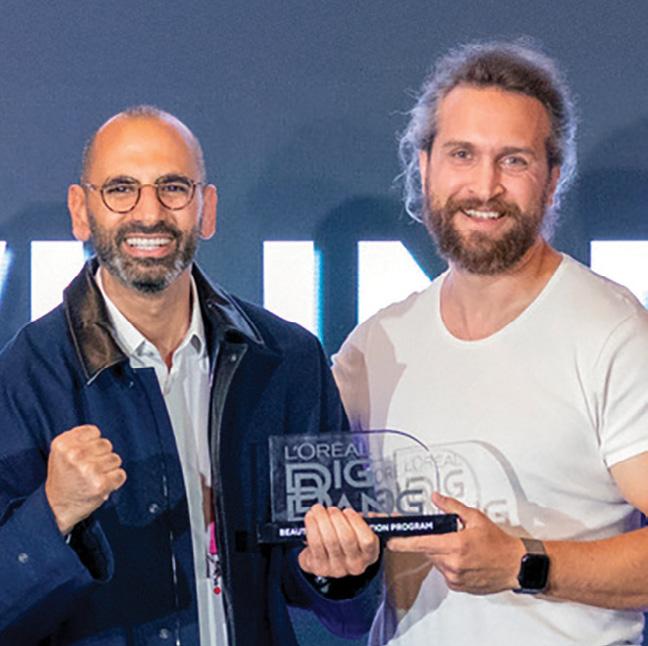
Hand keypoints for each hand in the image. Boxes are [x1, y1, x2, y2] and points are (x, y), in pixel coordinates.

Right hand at [45, 425, 126, 534]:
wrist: (55, 507)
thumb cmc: (63, 476)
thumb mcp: (61, 452)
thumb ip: (77, 438)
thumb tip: (97, 433)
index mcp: (63, 443)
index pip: (94, 432)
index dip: (91, 444)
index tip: (82, 456)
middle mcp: (74, 454)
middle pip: (106, 444)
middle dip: (101, 456)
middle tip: (88, 470)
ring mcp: (88, 469)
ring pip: (115, 459)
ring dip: (108, 469)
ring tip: (93, 478)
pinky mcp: (100, 484)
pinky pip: (121, 474)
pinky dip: (115, 481)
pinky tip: (101, 485)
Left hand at [298, 505, 379, 577]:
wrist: (326, 559)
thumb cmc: (345, 540)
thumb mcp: (361, 531)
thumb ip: (369, 522)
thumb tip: (380, 513)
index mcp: (370, 554)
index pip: (367, 541)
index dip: (356, 522)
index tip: (348, 511)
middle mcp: (354, 565)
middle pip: (346, 538)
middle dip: (336, 518)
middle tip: (331, 509)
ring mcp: (336, 568)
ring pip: (329, 540)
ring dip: (322, 519)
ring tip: (318, 510)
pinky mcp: (319, 568)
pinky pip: (314, 544)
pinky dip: (311, 526)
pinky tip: (311, 518)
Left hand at [388, 493, 523, 594]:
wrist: (515, 565)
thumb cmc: (498, 543)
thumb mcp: (475, 517)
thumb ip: (451, 507)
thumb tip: (436, 498)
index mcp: (455, 545)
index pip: (420, 543)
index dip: (402, 542)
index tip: (390, 540)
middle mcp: (452, 564)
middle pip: (427, 550)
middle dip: (431, 541)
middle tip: (447, 535)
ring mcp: (454, 577)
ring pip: (436, 561)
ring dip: (441, 552)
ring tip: (460, 546)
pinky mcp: (458, 586)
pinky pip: (444, 572)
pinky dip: (448, 564)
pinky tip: (463, 558)